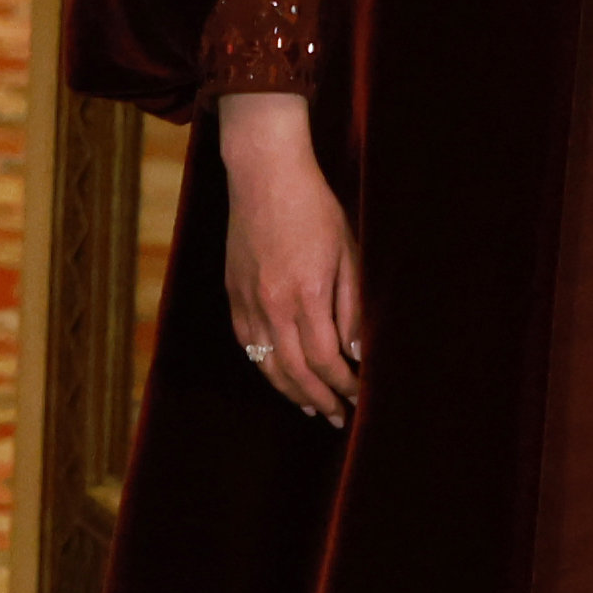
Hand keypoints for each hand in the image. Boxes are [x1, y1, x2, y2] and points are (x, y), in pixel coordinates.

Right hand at [218, 92, 362, 423]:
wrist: (265, 176)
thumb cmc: (315, 210)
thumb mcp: (348, 254)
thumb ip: (352, 307)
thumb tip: (357, 353)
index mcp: (306, 294)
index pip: (325, 359)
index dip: (343, 384)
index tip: (359, 396)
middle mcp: (272, 304)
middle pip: (295, 371)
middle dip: (320, 398)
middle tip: (338, 416)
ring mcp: (247, 300)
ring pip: (266, 363)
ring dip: (290, 391)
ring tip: (310, 408)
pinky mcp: (233, 292)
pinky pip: (246, 342)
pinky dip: (263, 365)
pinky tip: (278, 375)